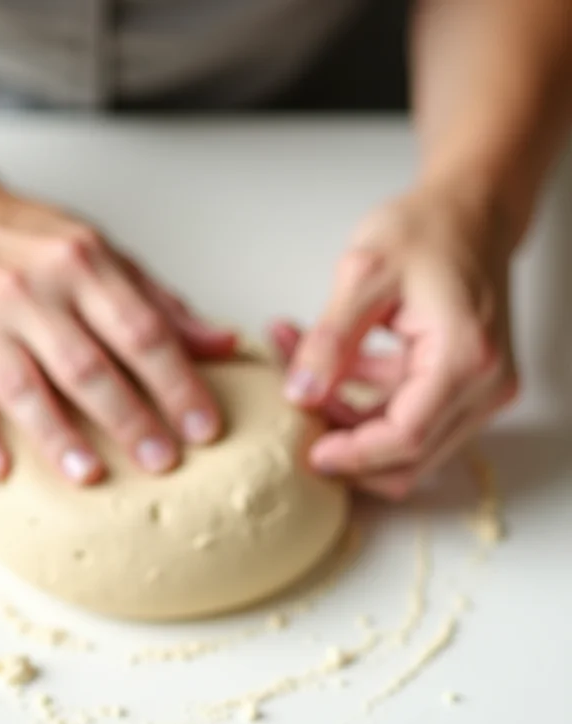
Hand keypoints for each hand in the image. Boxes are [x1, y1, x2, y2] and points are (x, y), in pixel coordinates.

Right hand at [0, 176, 235, 483]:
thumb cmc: (32, 242)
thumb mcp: (102, 253)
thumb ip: (161, 303)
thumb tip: (226, 344)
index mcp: (82, 264)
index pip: (141, 331)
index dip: (178, 383)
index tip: (205, 428)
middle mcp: (31, 291)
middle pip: (87, 366)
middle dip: (129, 419)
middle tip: (163, 462)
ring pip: (25, 388)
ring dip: (59, 437)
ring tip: (92, 476)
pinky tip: (2, 471)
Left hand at [274, 183, 518, 498]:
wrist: (470, 210)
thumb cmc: (427, 229)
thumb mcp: (363, 275)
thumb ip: (330, 339)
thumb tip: (301, 394)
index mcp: (466, 359)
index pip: (408, 438)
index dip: (355, 455)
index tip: (310, 453)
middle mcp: (485, 385)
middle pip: (411, 454)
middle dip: (348, 442)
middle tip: (298, 415)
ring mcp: (479, 389)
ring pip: (405, 441)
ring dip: (349, 417)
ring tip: (297, 366)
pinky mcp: (463, 385)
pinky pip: (407, 413)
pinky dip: (363, 397)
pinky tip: (325, 362)